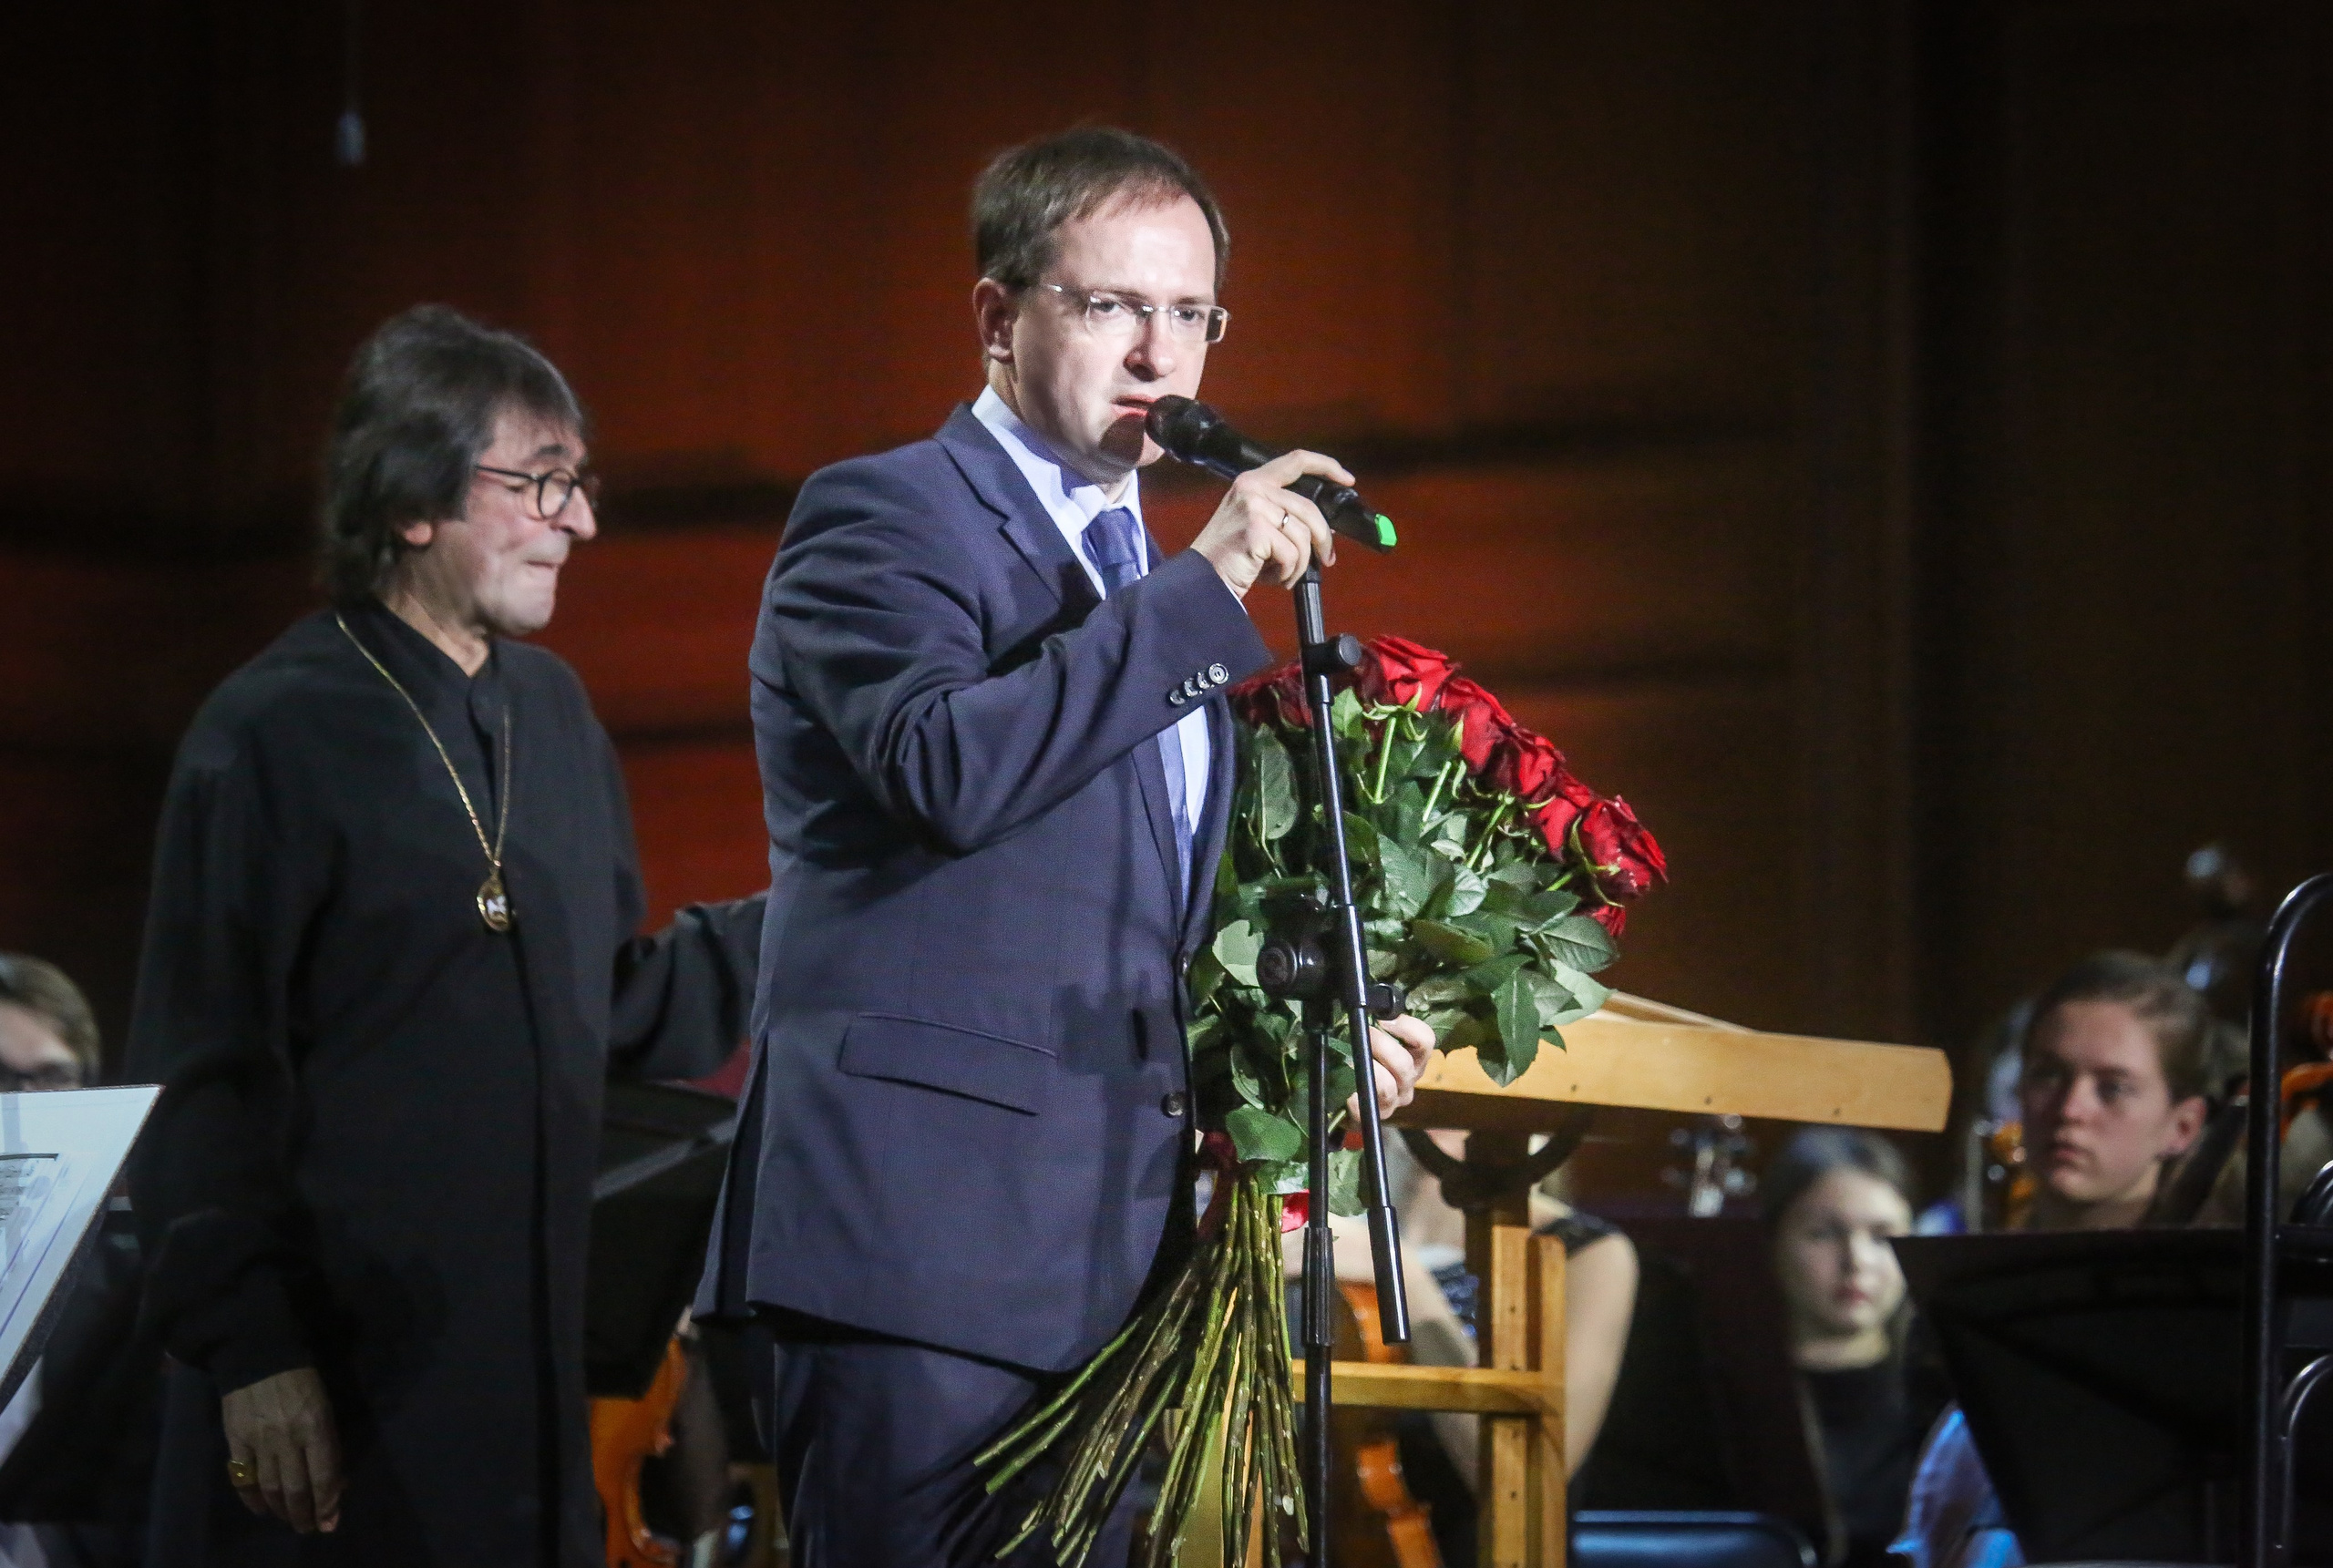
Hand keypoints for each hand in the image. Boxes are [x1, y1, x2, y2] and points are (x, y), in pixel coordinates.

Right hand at [222, 1366, 341, 1533]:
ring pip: (271, 1487)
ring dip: (281, 1509)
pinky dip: (251, 1498)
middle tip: (309, 1528)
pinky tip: (261, 1509)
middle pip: (297, 1487)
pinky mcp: (235, 1439)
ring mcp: (259, 1440)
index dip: (327, 1503)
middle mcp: (288, 1437)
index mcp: (316, 1425)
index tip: (330, 1521)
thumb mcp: (325, 1405)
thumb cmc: (301, 1378)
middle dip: (304, 1513)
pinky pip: (242, 1477)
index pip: (324, 1475)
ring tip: (289, 1520)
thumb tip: (334, 1480)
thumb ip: (328, 1441)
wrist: (259, 1352)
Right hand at [1190, 450, 1349, 598]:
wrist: (1202, 580)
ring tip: (1281, 573)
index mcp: (1253, 481)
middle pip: (1310, 510)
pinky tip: (1269, 577)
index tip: (1347, 480)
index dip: (1327, 466)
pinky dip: (1287, 573)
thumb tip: (1325, 526)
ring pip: (1303, 536)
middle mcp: (1253, 487)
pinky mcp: (1257, 529)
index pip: (1297, 460)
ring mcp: (1254, 506)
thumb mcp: (1256, 524)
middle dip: (1324, 539)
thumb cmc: (1231, 558)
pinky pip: (1293, 554)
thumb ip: (1284, 514)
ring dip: (1299, 564)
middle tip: (1327, 558)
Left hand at [1345, 1014, 1436, 1124]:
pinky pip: (1364, 1106)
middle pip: (1406, 1065)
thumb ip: (1377, 1025)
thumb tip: (1369, 1003)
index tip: (1385, 1019)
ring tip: (1349, 1059)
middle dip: (1382, 1046)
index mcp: (1413, 1059)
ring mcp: (1391, 1103)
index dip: (1408, 1027)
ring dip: (1368, 1069)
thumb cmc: (1359, 1059)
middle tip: (1362, 1035)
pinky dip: (1353, 1095)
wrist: (1341, 1098)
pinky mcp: (1371, 1117)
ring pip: (1388, 1087)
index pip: (1425, 1040)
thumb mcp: (1372, 1040)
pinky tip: (1345, 1087)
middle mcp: (1407, 1082)